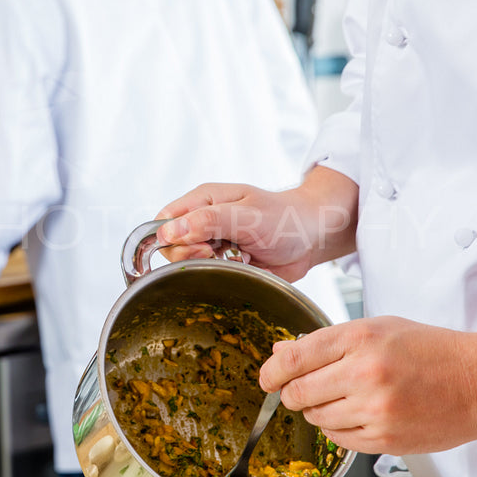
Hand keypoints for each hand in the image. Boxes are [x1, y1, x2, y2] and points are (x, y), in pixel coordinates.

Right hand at [154, 166, 357, 281]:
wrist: (313, 236)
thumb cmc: (284, 218)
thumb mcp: (247, 215)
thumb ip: (208, 221)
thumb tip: (170, 231)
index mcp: (203, 201)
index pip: (164, 221)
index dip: (172, 239)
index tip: (200, 247)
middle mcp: (203, 221)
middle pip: (172, 247)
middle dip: (194, 256)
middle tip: (220, 253)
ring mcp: (214, 243)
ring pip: (190, 265)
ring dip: (212, 267)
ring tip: (238, 258)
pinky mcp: (225, 262)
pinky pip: (210, 275)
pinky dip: (225, 276)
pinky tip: (244, 267)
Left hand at [260, 317, 476, 454]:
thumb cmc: (431, 351)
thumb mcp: (378, 329)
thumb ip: (327, 341)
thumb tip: (281, 352)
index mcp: (360, 339)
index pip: (294, 358)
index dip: (272, 371)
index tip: (267, 378)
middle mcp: (363, 375)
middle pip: (298, 393)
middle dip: (292, 393)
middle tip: (301, 390)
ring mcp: (374, 411)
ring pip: (316, 419)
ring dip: (318, 411)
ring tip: (342, 398)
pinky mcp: (383, 440)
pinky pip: (338, 439)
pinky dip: (338, 429)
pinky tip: (356, 414)